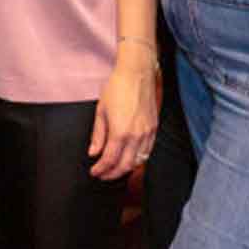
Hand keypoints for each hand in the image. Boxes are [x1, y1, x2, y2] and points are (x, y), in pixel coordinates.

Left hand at [88, 45, 158, 179]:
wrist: (137, 73)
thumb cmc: (117, 87)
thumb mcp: (101, 111)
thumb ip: (98, 135)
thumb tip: (93, 152)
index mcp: (120, 132)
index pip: (110, 160)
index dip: (101, 170)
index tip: (95, 172)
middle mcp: (136, 136)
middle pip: (125, 166)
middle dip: (112, 174)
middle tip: (102, 175)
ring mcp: (147, 133)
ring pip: (138, 161)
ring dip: (126, 168)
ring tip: (115, 169)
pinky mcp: (154, 128)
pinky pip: (148, 151)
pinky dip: (138, 159)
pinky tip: (130, 158)